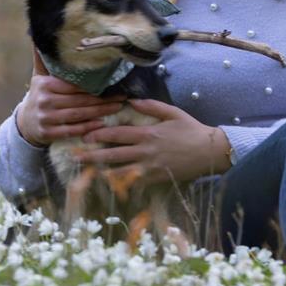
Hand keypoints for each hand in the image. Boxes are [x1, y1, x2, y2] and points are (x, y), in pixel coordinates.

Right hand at [15, 44, 125, 146]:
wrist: (24, 123)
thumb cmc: (38, 96)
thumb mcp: (38, 77)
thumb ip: (43, 59)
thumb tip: (41, 37)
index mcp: (44, 85)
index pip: (73, 85)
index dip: (93, 85)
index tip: (112, 83)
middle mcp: (44, 102)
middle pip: (79, 101)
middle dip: (102, 99)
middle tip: (121, 96)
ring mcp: (46, 119)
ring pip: (78, 115)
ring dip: (100, 112)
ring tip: (117, 107)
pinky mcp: (48, 134)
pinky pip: (72, 130)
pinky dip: (88, 127)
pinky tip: (102, 123)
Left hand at [73, 98, 232, 183]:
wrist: (210, 151)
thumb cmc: (191, 130)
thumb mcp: (172, 112)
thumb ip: (151, 105)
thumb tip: (130, 100)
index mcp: (148, 133)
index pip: (117, 134)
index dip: (99, 135)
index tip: (85, 135)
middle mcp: (146, 151)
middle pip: (113, 154)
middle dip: (92, 156)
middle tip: (75, 157)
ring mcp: (150, 167)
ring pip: (120, 172)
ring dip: (102, 172)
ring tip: (86, 174)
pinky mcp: (157, 179)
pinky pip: (135, 183)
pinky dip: (121, 185)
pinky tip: (109, 186)